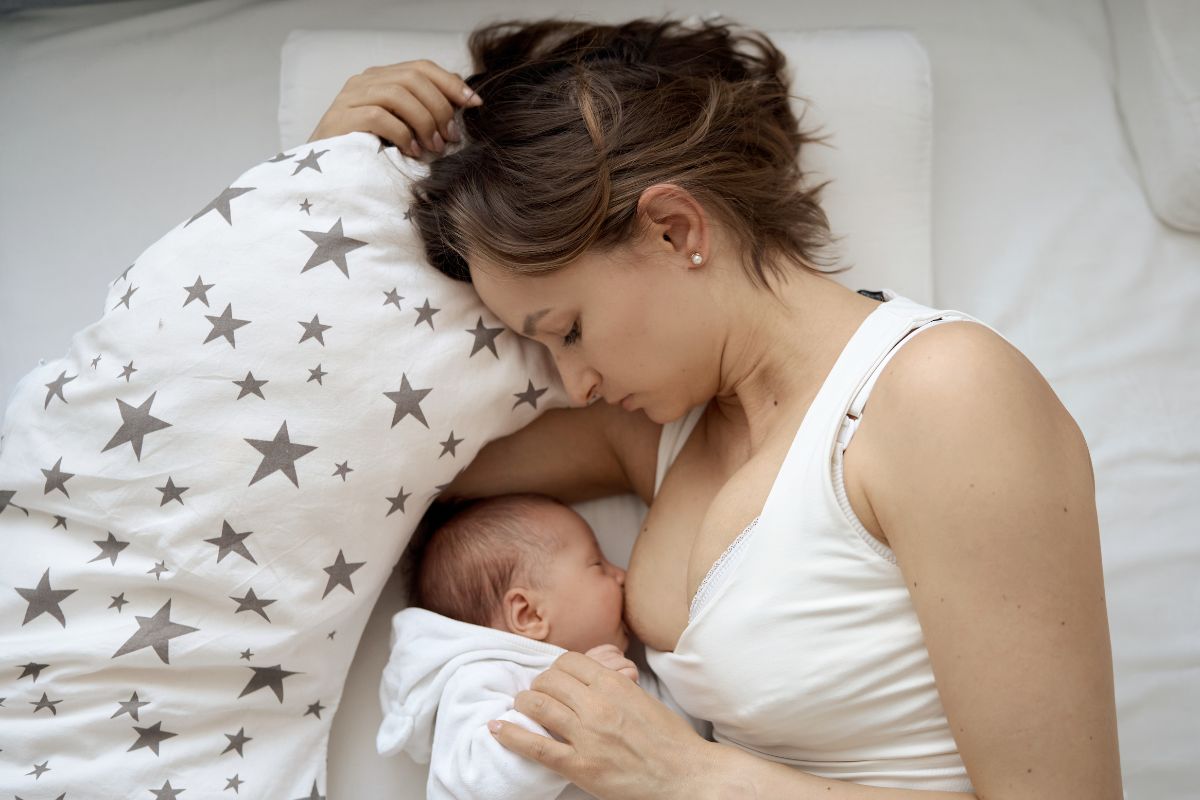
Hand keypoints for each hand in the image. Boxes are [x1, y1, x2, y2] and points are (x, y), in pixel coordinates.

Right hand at [308, 60, 482, 156]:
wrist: (326, 174)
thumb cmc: (370, 153)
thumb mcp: (402, 127)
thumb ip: (423, 110)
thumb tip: (462, 99)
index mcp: (381, 78)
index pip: (422, 67)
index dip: (451, 82)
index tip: (475, 103)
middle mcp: (364, 81)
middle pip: (413, 78)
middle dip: (440, 107)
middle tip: (451, 137)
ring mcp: (350, 97)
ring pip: (398, 94)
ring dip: (424, 121)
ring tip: (434, 147)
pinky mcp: (341, 118)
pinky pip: (379, 116)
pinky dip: (402, 134)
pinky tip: (411, 152)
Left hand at [488, 651, 708, 798]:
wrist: (687, 774)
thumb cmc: (670, 739)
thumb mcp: (642, 698)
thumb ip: (613, 686)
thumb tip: (586, 679)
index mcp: (614, 684)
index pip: (568, 662)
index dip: (555, 669)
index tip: (553, 679)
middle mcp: (597, 704)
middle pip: (549, 680)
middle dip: (538, 686)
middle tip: (537, 695)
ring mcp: (587, 736)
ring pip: (538, 706)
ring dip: (523, 704)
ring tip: (520, 707)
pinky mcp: (580, 766)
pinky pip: (536, 746)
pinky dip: (510, 735)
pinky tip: (496, 728)